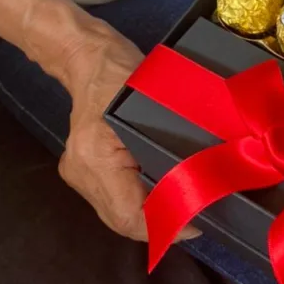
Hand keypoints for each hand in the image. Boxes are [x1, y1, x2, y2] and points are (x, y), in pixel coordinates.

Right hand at [58, 30, 199, 241]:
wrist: (90, 58)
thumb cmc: (126, 74)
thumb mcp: (157, 105)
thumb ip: (173, 144)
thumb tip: (206, 177)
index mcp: (95, 158)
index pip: (130, 215)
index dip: (166, 225)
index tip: (198, 223)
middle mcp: (80, 172)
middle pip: (123, 221)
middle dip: (162, 225)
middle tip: (198, 218)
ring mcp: (78, 174)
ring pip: (118, 214)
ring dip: (152, 217)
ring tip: (186, 210)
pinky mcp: (83, 171)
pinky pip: (114, 201)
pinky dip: (139, 204)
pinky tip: (164, 198)